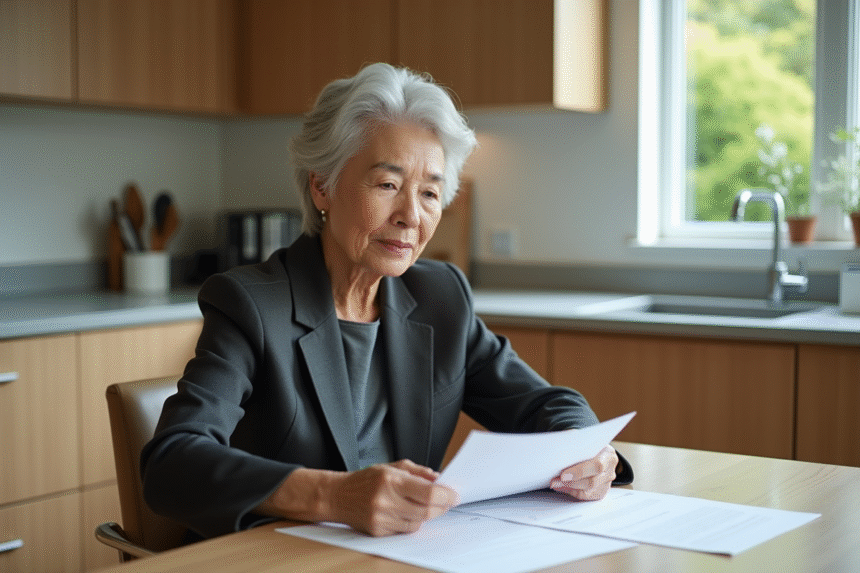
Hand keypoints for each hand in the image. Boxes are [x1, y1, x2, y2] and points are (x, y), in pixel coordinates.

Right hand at [326, 459, 458, 535]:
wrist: (338, 496)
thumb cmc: (365, 480)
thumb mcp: (391, 467)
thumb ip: (417, 472)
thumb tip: (438, 479)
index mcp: (391, 481)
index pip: (428, 493)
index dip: (446, 495)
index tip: (454, 495)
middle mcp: (386, 501)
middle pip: (426, 511)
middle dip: (441, 507)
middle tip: (447, 502)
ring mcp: (382, 518)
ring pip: (418, 523)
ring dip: (428, 515)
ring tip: (427, 506)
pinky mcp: (378, 531)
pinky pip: (405, 530)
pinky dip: (412, 523)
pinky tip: (409, 513)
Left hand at [549, 445, 617, 500]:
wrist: (598, 452)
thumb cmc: (589, 446)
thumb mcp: (585, 442)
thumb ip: (575, 446)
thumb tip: (559, 452)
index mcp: (608, 455)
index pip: (596, 465)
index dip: (580, 472)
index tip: (563, 474)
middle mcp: (610, 470)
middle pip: (592, 481)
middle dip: (571, 482)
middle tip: (555, 481)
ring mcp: (607, 482)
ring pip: (588, 490)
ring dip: (568, 487)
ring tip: (555, 483)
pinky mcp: (601, 492)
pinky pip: (585, 495)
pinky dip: (571, 491)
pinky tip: (561, 486)